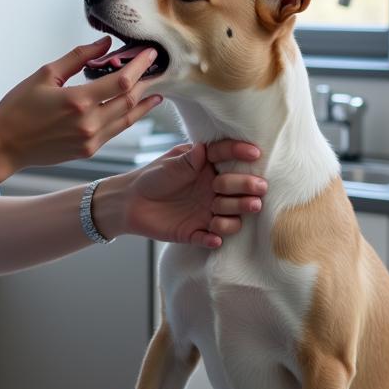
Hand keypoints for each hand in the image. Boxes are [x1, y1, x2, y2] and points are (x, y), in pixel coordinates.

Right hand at [0, 37, 162, 174]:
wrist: (4, 145)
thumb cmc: (18, 107)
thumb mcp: (45, 74)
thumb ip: (78, 57)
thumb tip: (104, 44)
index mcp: (78, 101)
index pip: (121, 81)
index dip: (140, 66)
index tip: (149, 53)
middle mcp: (89, 124)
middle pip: (130, 100)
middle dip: (145, 81)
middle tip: (155, 68)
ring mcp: (90, 141)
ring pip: (128, 119)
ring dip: (144, 103)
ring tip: (155, 90)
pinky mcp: (88, 151)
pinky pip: (116, 131)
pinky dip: (128, 117)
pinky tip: (133, 108)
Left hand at [118, 140, 265, 248]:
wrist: (131, 203)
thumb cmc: (152, 177)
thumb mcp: (168, 165)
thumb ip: (187, 161)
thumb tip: (202, 149)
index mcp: (208, 167)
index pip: (228, 157)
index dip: (241, 154)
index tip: (254, 154)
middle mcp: (214, 189)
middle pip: (238, 189)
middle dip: (248, 188)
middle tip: (258, 188)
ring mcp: (208, 211)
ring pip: (232, 216)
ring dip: (232, 217)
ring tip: (221, 214)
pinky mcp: (198, 232)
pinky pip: (211, 238)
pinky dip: (213, 239)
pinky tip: (212, 238)